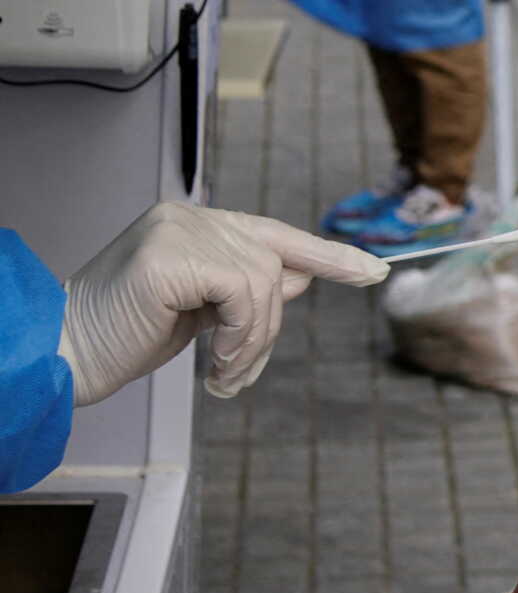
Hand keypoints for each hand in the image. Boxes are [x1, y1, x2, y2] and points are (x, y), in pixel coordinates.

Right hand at [58, 204, 384, 403]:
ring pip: (264, 281)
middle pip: (275, 263)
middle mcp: (189, 216)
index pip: (275, 234)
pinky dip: (240, 336)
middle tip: (242, 371)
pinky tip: (216, 364)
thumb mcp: (203, 309)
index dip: (327, 254)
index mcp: (195, 224)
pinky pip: (242, 293)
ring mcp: (179, 230)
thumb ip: (246, 286)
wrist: (67, 354)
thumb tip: (302, 274)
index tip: (374, 271)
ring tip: (225, 375)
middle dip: (270, 326)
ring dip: (254, 341)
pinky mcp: (171, 255)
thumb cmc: (127, 336)